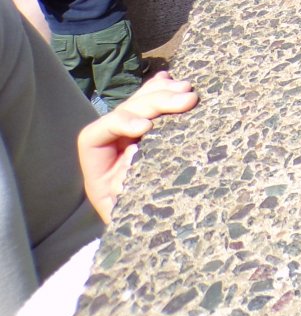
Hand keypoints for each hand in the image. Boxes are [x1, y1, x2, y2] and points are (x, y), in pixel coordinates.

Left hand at [77, 71, 197, 222]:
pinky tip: (171, 79)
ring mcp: (131, 138)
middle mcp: (111, 148)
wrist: (156, 235)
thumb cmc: (139, 225)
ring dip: (163, 93)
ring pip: (139, 104)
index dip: (120, 122)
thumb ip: (125, 191)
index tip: (146, 127)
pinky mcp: (150, 135)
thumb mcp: (127, 213)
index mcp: (98, 169)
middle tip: (188, 98)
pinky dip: (160, 90)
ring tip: (188, 89)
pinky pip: (151, 106)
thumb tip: (134, 158)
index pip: (95, 134)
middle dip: (154, 102)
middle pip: (125, 111)